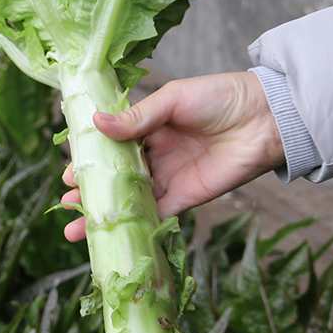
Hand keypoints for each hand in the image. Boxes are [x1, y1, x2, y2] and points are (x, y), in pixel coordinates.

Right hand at [61, 71, 285, 241]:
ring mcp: (168, 177)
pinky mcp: (185, 198)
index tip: (67, 171)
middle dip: (90, 190)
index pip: (111, 145)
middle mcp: (155, 154)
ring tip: (77, 227)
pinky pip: (154, 214)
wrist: (265, 118)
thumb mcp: (173, 100)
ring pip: (129, 199)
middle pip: (115, 176)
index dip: (89, 159)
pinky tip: (112, 235)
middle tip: (67, 202)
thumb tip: (96, 123)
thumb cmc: (220, 97)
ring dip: (105, 213)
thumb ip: (137, 117)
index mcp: (149, 126)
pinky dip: (133, 225)